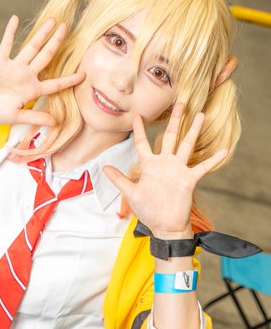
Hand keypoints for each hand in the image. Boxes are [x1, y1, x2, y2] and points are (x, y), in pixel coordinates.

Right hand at [0, 15, 84, 126]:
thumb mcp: (15, 117)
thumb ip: (35, 117)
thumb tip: (55, 123)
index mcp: (31, 90)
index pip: (55, 84)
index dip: (69, 80)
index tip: (84, 74)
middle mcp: (25, 76)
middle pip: (45, 57)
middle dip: (57, 43)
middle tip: (68, 28)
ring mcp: (13, 67)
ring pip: (30, 47)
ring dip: (41, 34)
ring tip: (52, 20)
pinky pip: (6, 45)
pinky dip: (10, 33)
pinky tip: (15, 18)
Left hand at [103, 103, 227, 237]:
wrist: (164, 226)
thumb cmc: (148, 210)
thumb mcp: (131, 194)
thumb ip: (119, 180)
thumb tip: (104, 168)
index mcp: (150, 166)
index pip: (143, 143)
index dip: (139, 130)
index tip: (136, 116)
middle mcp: (165, 164)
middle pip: (170, 136)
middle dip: (175, 120)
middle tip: (180, 103)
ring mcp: (178, 170)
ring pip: (187, 145)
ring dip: (194, 130)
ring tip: (200, 114)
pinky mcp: (189, 179)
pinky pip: (203, 167)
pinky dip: (213, 159)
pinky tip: (224, 150)